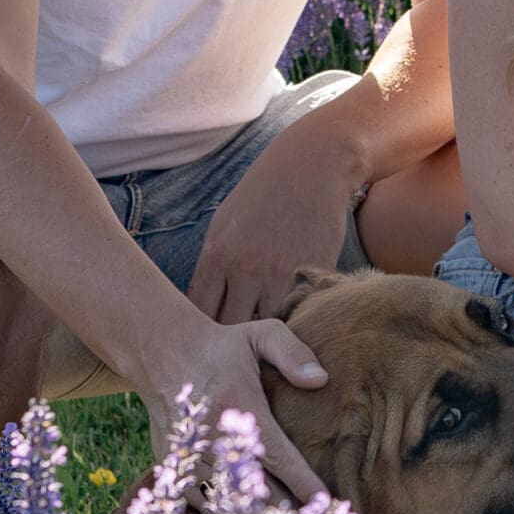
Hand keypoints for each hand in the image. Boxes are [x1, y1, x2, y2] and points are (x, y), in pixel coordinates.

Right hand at [144, 315, 329, 503]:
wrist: (161, 351)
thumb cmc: (221, 347)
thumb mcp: (260, 335)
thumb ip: (293, 352)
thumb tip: (321, 380)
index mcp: (239, 406)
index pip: (279, 457)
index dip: (303, 484)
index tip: (325, 503)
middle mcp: (212, 436)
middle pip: (256, 489)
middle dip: (286, 510)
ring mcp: (189, 453)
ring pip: (227, 500)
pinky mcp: (173, 464)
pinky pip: (200, 501)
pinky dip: (222, 512)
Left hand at [189, 125, 360, 324]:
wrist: (313, 167)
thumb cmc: (263, 193)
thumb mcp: (223, 222)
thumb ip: (211, 265)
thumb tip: (200, 303)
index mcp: (217, 256)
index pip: (199, 313)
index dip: (202, 329)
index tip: (208, 334)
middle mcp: (247, 271)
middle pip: (230, 329)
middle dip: (232, 339)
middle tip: (236, 346)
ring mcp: (282, 276)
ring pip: (267, 328)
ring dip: (266, 335)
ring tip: (264, 340)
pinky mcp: (314, 278)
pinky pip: (299, 313)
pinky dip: (295, 320)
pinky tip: (293, 319)